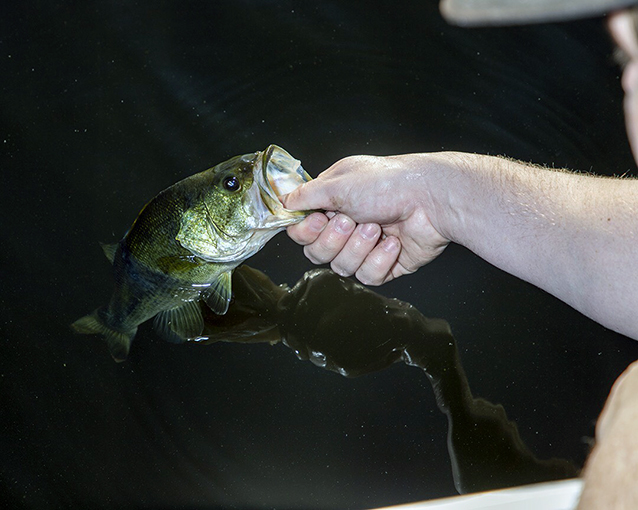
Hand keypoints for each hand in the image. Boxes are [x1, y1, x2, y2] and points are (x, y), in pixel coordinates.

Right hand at [281, 154, 450, 284]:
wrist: (431, 199)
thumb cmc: (388, 182)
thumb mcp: (339, 182)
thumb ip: (306, 195)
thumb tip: (283, 201)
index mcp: (333, 203)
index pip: (302, 230)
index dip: (306, 231)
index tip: (317, 220)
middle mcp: (347, 225)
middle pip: (317, 253)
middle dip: (334, 239)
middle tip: (351, 220)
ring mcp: (366, 247)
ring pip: (341, 267)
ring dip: (358, 247)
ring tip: (377, 226)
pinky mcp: (386, 265)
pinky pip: (368, 276)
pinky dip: (379, 260)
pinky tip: (393, 242)